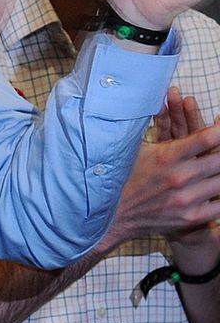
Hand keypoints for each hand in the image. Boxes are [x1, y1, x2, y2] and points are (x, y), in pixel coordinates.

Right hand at [95, 92, 219, 252]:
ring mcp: (188, 199)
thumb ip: (157, 131)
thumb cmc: (125, 178)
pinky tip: (217, 186)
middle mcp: (180, 177)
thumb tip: (162, 106)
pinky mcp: (191, 217)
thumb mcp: (137, 150)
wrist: (113, 217)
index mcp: (167, 157)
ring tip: (217, 165)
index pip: (204, 138)